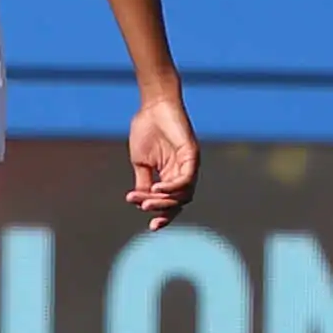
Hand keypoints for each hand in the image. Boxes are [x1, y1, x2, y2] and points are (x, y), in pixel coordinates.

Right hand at [127, 94, 199, 231]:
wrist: (153, 106)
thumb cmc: (147, 129)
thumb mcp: (140, 162)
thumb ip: (144, 182)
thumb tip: (140, 202)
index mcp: (171, 175)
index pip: (171, 202)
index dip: (163, 216)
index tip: (151, 227)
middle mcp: (183, 173)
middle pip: (179, 203)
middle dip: (162, 211)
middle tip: (144, 209)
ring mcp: (189, 165)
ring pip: (183, 195)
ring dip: (165, 201)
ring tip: (146, 200)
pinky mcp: (192, 156)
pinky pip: (186, 179)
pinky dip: (172, 188)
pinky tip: (157, 188)